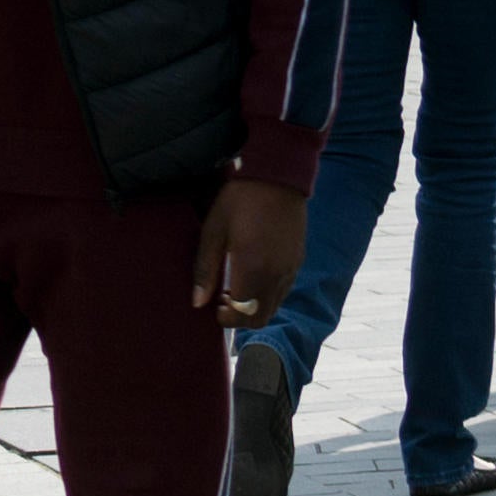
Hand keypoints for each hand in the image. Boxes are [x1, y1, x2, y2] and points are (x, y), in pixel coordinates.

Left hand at [192, 176, 309, 327]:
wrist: (277, 177)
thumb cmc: (239, 201)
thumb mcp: (213, 232)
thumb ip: (205, 270)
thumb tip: (197, 303)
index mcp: (253, 269)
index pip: (242, 313)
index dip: (226, 318)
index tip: (213, 307)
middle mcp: (276, 275)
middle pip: (260, 317)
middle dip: (240, 318)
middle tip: (221, 302)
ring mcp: (291, 269)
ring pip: (274, 306)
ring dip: (254, 307)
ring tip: (234, 289)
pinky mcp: (298, 261)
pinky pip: (283, 291)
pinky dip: (267, 296)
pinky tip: (252, 277)